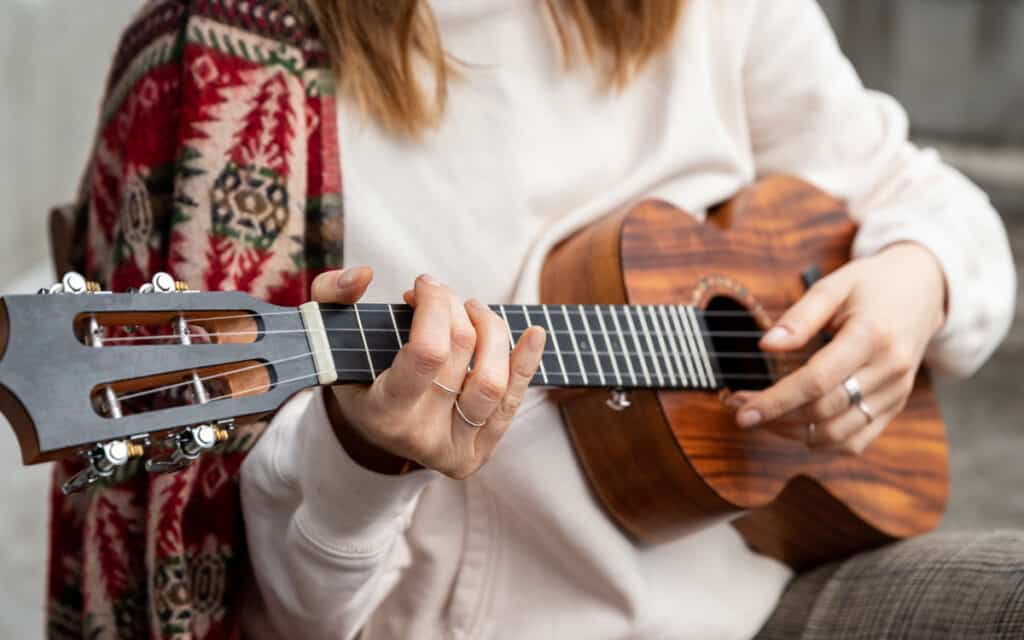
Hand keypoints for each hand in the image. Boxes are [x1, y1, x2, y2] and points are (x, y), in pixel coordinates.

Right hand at [310, 267, 546, 477]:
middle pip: (461, 353)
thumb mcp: (330, 336)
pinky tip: (534, 333)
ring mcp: (454, 448)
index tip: (423, 284)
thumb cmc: (355, 372)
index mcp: (382, 411)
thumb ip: (331, 296)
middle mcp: (419, 436)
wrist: (371, 430)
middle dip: (454, 307)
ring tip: (472, 310)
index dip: (434, 306)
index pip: (427, 353)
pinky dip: (526, 363)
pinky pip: (513, 402)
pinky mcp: (481, 451)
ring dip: (491, 330)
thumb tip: (363, 276)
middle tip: (440, 294)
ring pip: (494, 381)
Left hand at [729, 242, 946, 453]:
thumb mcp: (834, 285)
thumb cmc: (872, 284)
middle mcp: (889, 370)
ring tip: (763, 418)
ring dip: (793, 433)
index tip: (741, 410)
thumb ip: (800, 317)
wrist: (924, 289)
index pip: (817, 381)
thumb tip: (766, 346)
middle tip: (740, 409)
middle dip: (776, 416)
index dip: (775, 400)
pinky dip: (821, 442)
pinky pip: (857, 440)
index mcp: (872, 336)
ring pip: (839, 434)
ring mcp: (896, 392)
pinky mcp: (895, 405)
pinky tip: (794, 426)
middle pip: (825, 410)